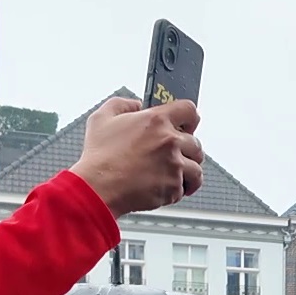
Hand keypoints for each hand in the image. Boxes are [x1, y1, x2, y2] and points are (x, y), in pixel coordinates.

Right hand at [70, 96, 204, 217]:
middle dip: (187, 151)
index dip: (189, 119)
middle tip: (173, 157)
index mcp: (156, 120)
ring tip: (171, 175)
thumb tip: (137, 104)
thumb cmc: (99, 157)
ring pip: (196, 169)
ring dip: (187, 172)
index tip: (187, 126)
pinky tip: (161, 187)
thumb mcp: (102, 118)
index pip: (189, 110)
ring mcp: (174, 165)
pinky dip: (176, 190)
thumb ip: (122, 104)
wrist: (98, 188)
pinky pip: (184, 188)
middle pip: (196, 144)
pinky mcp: (174, 187)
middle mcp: (170, 141)